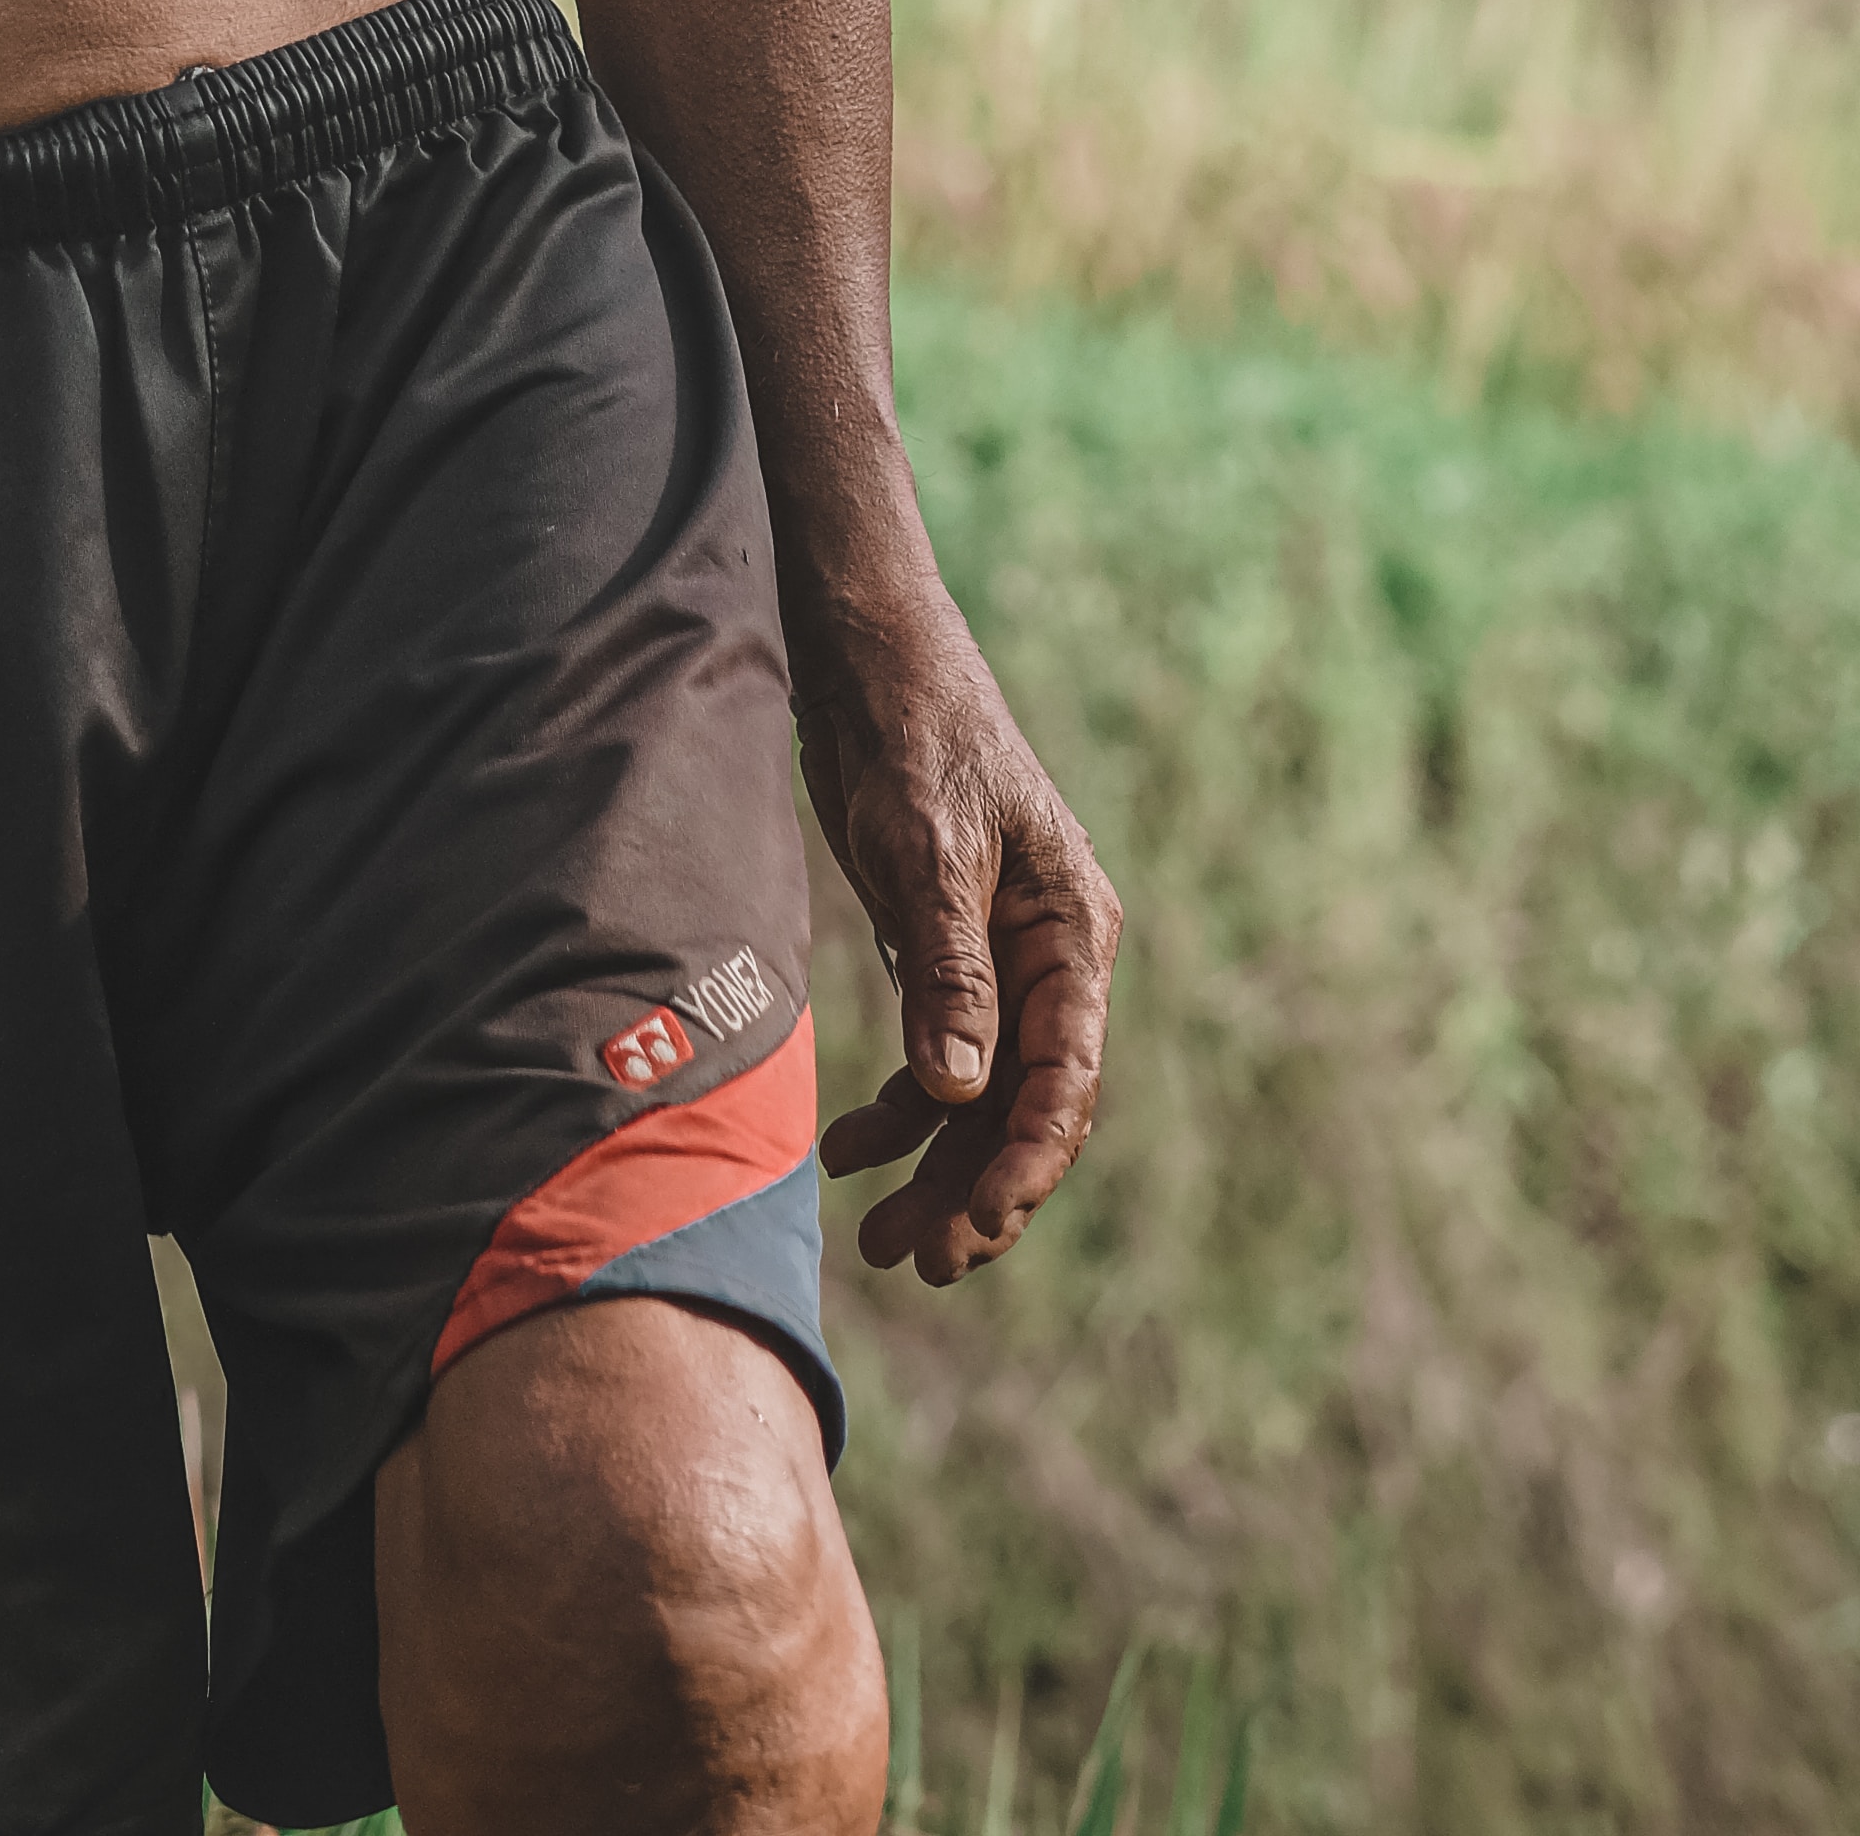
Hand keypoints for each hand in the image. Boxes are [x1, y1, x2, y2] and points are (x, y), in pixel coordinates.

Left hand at [796, 588, 1117, 1281]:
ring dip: (936, 1169)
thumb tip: (956, 1091)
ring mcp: (996, 963)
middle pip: (1025, 1106)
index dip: (1026, 1163)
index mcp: (1071, 936)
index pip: (1066, 1078)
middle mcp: (1045, 961)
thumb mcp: (931, 847)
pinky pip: (936, 1058)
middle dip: (978, 1190)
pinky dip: (899, 1113)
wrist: (868, 657)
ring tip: (882, 1242)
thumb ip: (949, 967)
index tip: (976, 1230)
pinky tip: (848, 1153)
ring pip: (979, 1098)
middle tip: (921, 1262)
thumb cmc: (915, 734)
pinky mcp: (942, 954)